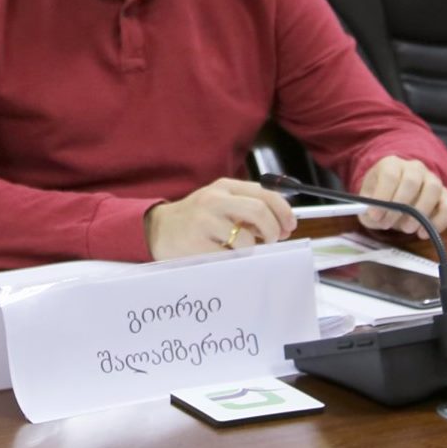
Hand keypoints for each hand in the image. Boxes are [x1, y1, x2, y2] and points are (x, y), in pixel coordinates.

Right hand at [144, 177, 295, 260]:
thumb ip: (248, 208)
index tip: (289, 226)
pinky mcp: (196, 245)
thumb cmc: (196, 218)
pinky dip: (234, 261)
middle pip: (259, 211)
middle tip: (271, 241)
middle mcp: (215, 200)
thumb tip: (281, 226)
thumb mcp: (220, 203)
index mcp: (225, 187)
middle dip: (272, 230)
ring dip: (252, 250)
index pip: (265, 193)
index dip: (283, 211)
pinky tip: (226, 256)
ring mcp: (204, 222)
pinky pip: (228, 257)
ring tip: (243, 250)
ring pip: (246, 240)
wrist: (157, 229)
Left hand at [355, 157, 446, 239]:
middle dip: (399, 207)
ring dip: (420, 212)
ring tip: (406, 229)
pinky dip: (439, 223)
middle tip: (387, 224)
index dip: (383, 195)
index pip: (390, 175)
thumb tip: (372, 215)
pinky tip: (422, 234)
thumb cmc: (381, 196)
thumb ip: (367, 208)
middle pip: (412, 182)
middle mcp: (415, 168)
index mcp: (392, 164)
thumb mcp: (368, 200)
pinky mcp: (445, 196)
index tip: (375, 215)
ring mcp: (433, 180)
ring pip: (433, 190)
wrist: (396, 192)